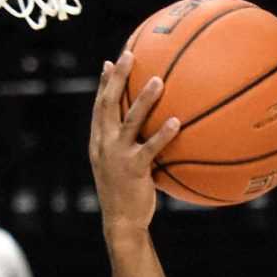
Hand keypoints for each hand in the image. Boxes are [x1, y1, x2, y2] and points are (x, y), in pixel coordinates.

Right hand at [90, 60, 180, 240]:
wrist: (121, 221)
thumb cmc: (125, 193)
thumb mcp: (119, 166)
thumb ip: (126, 145)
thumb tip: (145, 130)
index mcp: (99, 141)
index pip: (100, 106)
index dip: (105, 83)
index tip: (111, 61)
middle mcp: (105, 144)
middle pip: (109, 104)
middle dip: (118, 77)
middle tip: (129, 55)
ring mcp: (118, 155)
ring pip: (130, 120)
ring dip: (144, 99)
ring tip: (158, 81)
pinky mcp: (134, 169)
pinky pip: (150, 148)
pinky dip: (163, 134)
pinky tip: (177, 122)